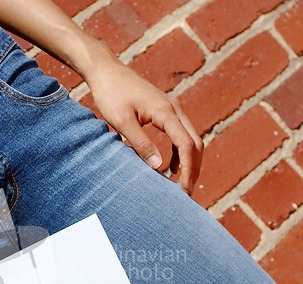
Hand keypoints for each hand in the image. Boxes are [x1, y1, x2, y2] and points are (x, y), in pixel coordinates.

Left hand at [86, 60, 203, 194]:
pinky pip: (180, 134)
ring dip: (189, 161)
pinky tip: (171, 167)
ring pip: (190, 138)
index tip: (184, 190)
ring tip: (180, 183)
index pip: (186, 145)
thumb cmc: (112, 95)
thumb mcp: (122, 122)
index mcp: (166, 112)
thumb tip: (159, 167)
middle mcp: (174, 109)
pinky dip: (180, 152)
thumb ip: (141, 144)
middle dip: (194, 168)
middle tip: (186, 193)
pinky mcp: (165, 111)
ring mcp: (172, 109)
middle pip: (195, 142)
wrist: (107, 72)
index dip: (188, 169)